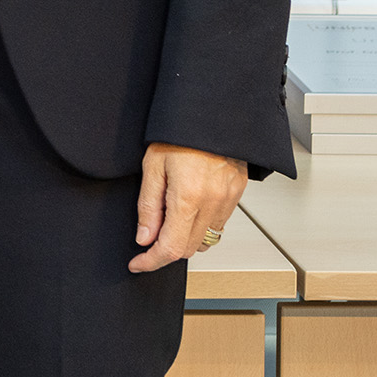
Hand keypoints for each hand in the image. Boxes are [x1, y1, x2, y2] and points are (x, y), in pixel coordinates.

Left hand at [129, 142, 247, 273]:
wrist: (210, 112)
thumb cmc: (178, 134)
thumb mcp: (152, 167)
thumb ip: (148, 207)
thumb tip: (144, 237)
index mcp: (189, 197)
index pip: (171, 248)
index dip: (152, 261)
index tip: (138, 263)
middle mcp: (213, 203)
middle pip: (190, 249)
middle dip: (166, 250)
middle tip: (149, 237)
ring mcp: (229, 200)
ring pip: (207, 240)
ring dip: (186, 239)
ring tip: (169, 218)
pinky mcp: (237, 194)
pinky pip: (219, 224)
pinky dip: (202, 226)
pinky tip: (189, 209)